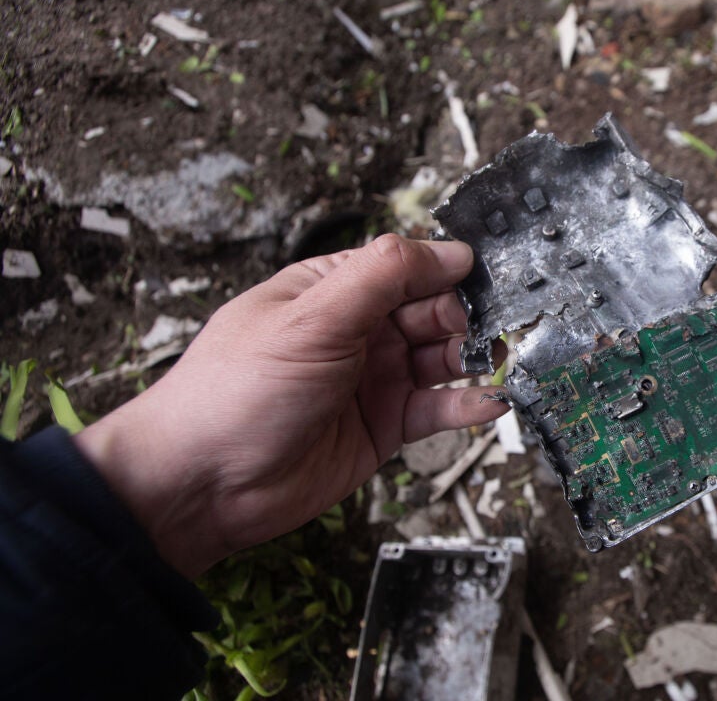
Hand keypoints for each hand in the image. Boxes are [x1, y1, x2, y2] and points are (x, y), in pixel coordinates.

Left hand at [75, 235, 507, 576]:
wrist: (204, 484)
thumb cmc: (235, 392)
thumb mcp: (312, 317)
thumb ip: (382, 276)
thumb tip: (449, 251)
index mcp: (332, 290)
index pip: (405, 266)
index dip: (445, 271)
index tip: (482, 280)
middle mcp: (356, 331)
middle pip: (432, 310)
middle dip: (464, 317)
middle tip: (484, 331)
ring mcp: (371, 380)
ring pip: (440, 358)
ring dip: (471, 358)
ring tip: (492, 363)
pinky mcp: (383, 427)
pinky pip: (437, 409)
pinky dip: (466, 404)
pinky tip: (487, 401)